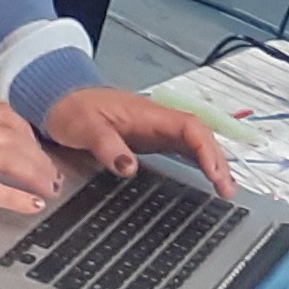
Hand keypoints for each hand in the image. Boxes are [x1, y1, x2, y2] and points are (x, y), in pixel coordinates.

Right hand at [0, 102, 62, 212]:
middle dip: (40, 158)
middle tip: (53, 176)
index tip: (40, 149)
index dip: (30, 136)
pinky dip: (14, 196)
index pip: (7, 117)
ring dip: (36, 175)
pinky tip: (29, 205)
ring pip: (10, 158)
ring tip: (50, 190)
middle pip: (16, 138)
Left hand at [44, 87, 232, 196]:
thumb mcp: (84, 126)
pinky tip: (206, 177)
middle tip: (228, 189)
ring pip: (194, 143)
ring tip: (226, 189)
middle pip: (199, 136)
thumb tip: (129, 167)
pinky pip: (182, 149)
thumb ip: (107, 145)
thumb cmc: (72, 109)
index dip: (206, 149)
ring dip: (212, 163)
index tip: (214, 173)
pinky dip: (198, 162)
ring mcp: (155, 130)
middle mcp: (157, 120)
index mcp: (147, 114)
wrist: (60, 99)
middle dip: (217, 160)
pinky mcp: (149, 140)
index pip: (189, 127)